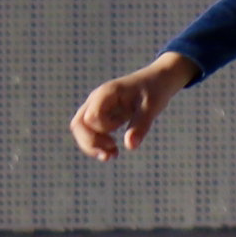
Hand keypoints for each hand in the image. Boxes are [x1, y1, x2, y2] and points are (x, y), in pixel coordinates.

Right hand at [70, 54, 196, 158]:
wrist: (157, 80)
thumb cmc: (155, 90)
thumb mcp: (152, 108)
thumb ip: (140, 125)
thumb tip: (130, 146)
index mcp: (107, 93)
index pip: (90, 117)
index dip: (103, 129)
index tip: (120, 129)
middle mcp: (96, 100)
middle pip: (78, 124)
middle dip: (91, 143)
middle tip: (113, 153)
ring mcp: (96, 108)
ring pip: (80, 130)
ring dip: (92, 146)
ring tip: (113, 155)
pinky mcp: (101, 116)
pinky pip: (90, 133)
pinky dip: (98, 145)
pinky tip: (114, 152)